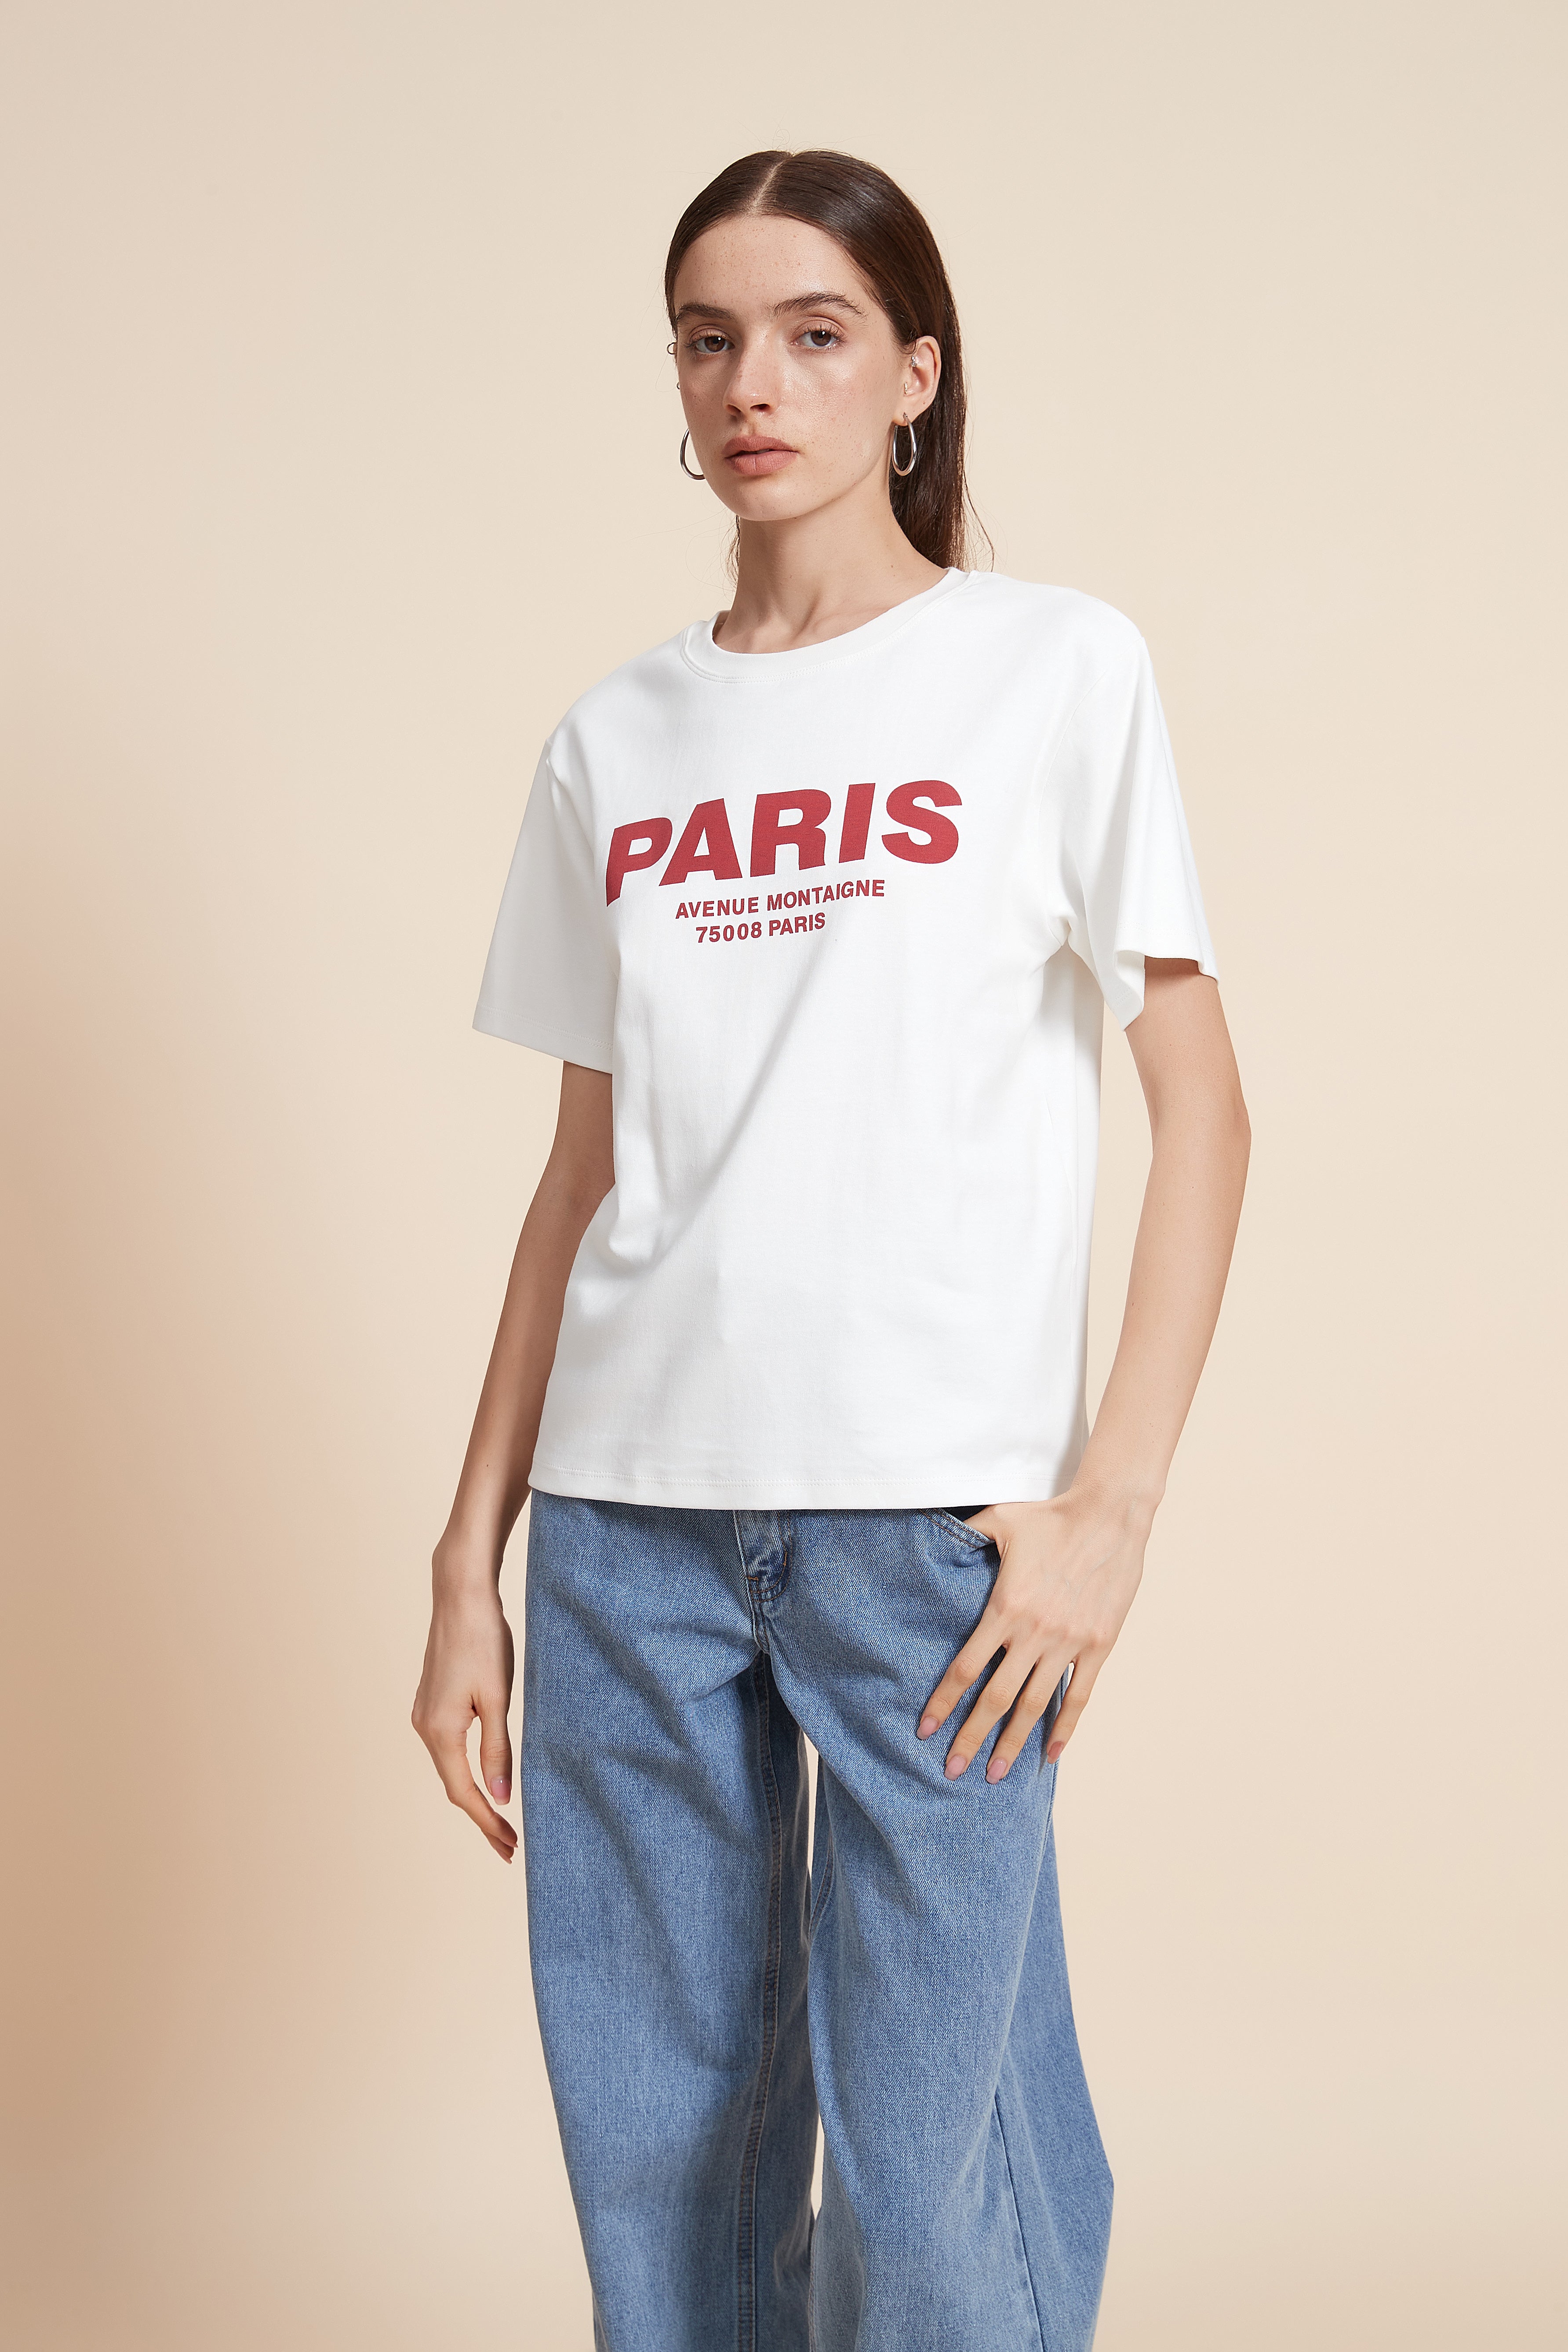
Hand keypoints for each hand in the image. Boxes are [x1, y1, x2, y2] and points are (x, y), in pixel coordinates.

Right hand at [411, 1544, 518, 1861]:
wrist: (460, 1596)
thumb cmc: (484, 1641)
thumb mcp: (499, 1698)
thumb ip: (498, 1749)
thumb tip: (501, 1796)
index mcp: (441, 1731)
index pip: (465, 1792)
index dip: (487, 1822)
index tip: (510, 1846)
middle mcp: (425, 1727)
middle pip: (454, 1784)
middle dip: (481, 1815)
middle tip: (508, 1844)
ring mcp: (424, 1713)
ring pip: (449, 1766)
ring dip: (473, 1793)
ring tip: (500, 1818)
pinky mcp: (431, 1701)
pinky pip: (448, 1746)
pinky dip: (466, 1767)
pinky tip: (483, 1775)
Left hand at [917, 1486, 1153, 1781]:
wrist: (1110, 1515)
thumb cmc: (1051, 1516)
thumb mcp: (998, 1520)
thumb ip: (965, 1535)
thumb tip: (931, 1536)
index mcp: (1004, 1608)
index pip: (965, 1669)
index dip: (943, 1703)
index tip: (926, 1730)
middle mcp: (1033, 1633)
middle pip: (995, 1698)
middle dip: (971, 1737)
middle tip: (952, 1771)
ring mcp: (1068, 1643)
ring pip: (1034, 1705)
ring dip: (1013, 1743)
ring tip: (995, 1774)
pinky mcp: (1098, 1645)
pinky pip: (1079, 1696)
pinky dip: (1065, 1728)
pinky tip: (1050, 1755)